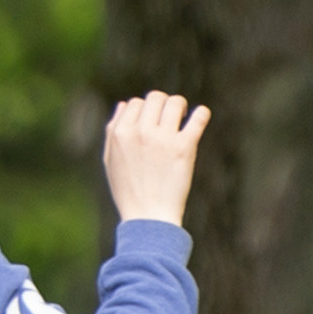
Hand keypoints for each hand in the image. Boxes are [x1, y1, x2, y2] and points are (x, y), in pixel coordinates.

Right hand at [104, 91, 210, 225]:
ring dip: (181, 108)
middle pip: (156, 97)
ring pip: (176, 102)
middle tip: (170, 119)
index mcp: (120, 133)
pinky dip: (202, 114)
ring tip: (183, 120)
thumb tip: (124, 104)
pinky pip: (199, 117)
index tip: (152, 122)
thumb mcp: (110, 161)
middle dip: (163, 105)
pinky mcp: (184, 147)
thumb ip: (113, 131)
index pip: (135, 103)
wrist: (148, 216)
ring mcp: (163, 139)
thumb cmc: (128, 190)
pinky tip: (200, 117)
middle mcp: (141, 132)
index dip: (144, 110)